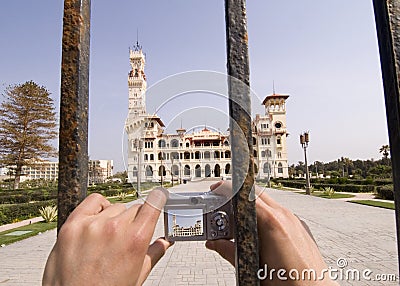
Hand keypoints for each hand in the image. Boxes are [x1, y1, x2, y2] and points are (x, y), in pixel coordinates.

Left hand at [42, 188, 171, 285]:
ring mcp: (92, 225)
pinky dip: (98, 208)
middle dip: (132, 221)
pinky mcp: (73, 225)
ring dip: (114, 217)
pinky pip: (93, 202)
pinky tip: (97, 222)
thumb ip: (154, 253)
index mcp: (135, 239)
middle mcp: (115, 228)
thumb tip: (165, 242)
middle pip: (133, 208)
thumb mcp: (138, 275)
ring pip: (114, 207)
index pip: (153, 203)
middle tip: (124, 239)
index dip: (158, 199)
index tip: (159, 196)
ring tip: (106, 239)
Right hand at [206, 181, 337, 284]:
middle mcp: (285, 217)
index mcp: (272, 223)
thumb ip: (229, 252)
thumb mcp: (252, 269)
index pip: (245, 193)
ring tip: (240, 221)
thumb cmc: (290, 283)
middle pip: (255, 193)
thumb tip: (215, 243)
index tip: (216, 190)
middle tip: (223, 204)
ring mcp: (295, 221)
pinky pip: (279, 213)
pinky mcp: (301, 227)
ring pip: (269, 202)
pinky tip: (259, 231)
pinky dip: (266, 215)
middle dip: (237, 196)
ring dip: (252, 206)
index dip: (228, 189)